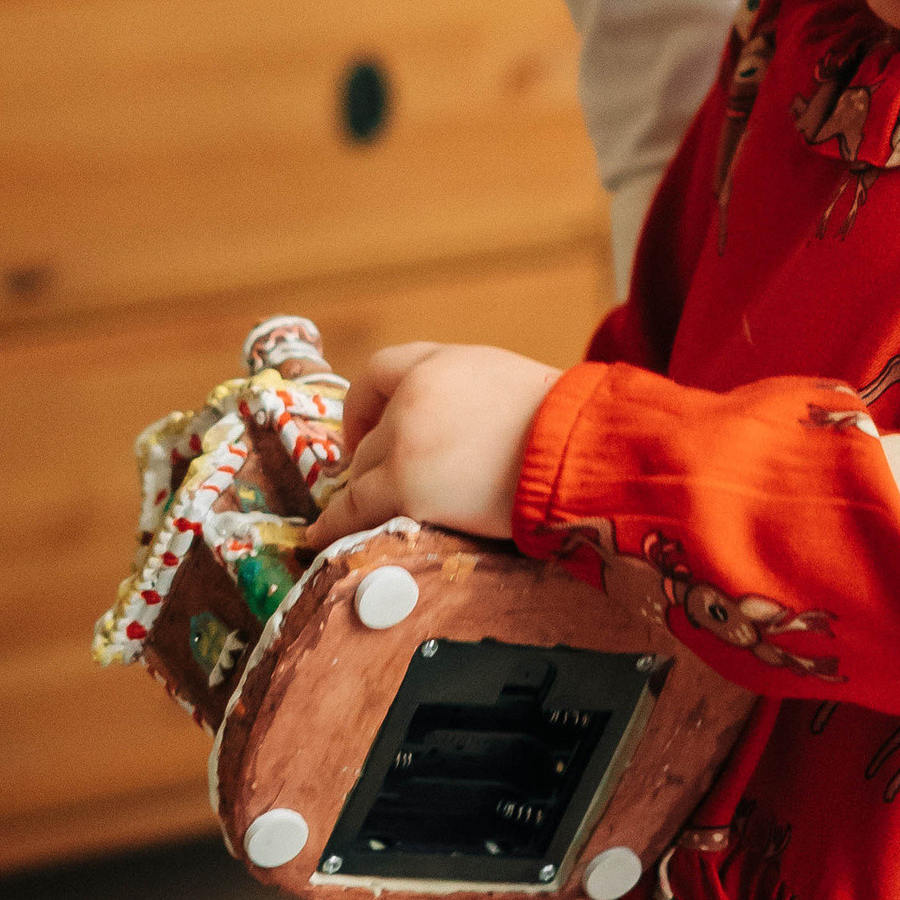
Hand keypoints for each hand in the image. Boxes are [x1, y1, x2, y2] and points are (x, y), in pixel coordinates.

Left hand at [303, 341, 562, 546]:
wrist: (579, 452)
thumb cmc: (564, 426)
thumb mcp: (510, 386)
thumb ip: (467, 398)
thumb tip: (454, 432)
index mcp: (442, 362)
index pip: (380, 370)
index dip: (364, 405)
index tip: (364, 429)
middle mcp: (414, 394)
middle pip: (372, 433)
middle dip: (374, 461)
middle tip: (384, 485)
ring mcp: (405, 440)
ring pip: (364, 472)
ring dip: (369, 494)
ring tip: (365, 515)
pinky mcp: (407, 486)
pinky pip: (354, 508)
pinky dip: (333, 524)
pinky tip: (320, 537)